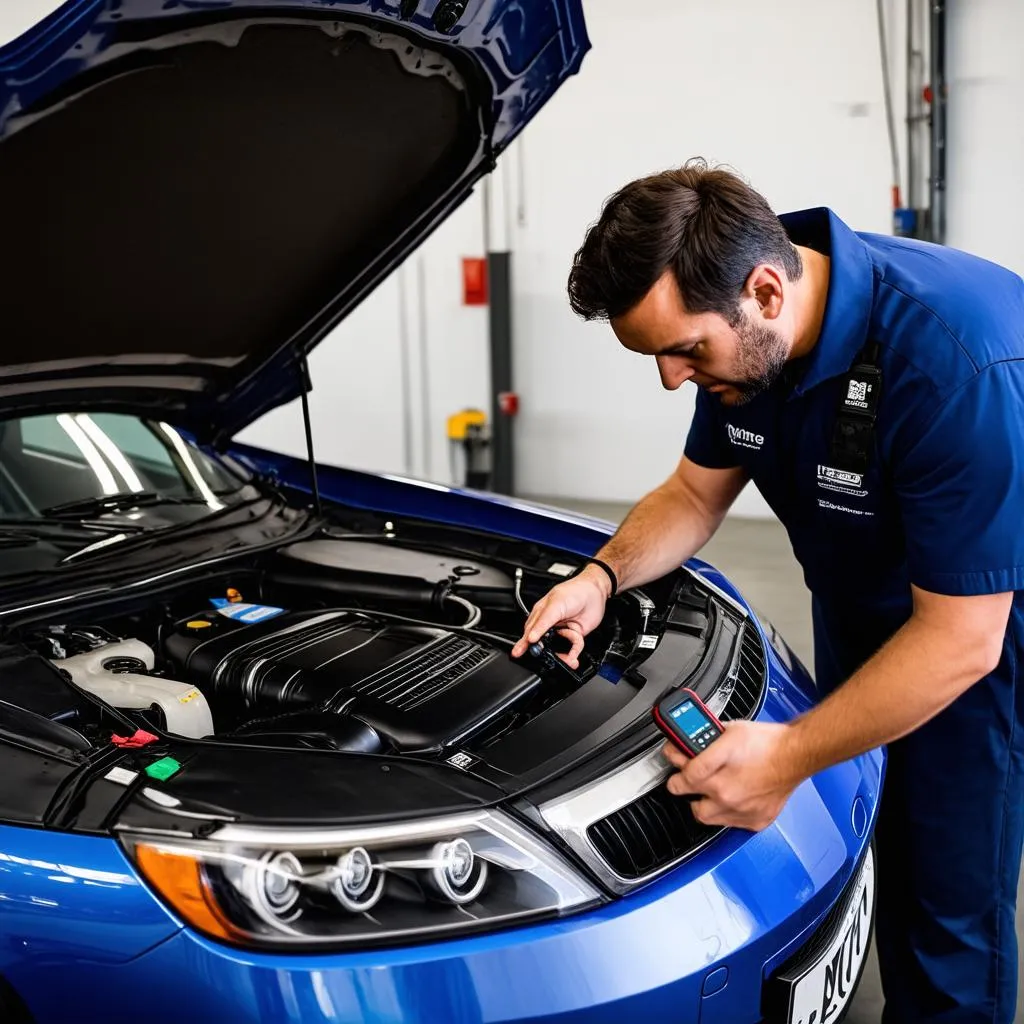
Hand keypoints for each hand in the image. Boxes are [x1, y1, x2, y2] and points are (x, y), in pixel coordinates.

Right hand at [510, 566, 611, 668]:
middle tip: (552, 660)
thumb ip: (542, 622)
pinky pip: (573, 648)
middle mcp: (550, 625)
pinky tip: (575, 653)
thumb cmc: (573, 591)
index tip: (518, 653)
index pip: (529, 632)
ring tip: (570, 658)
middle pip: (544, 645)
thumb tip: (530, 636)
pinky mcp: (575, 637)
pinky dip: (575, 650)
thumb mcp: (554, 605)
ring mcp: (563, 631)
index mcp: (540, 615)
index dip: (524, 644)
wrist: (596, 591)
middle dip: (548, 655)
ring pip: (559, 650)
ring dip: (565, 655)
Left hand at [662, 721, 801, 831]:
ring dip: (704, 804)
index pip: (682, 777)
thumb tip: (685, 742)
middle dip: (685, 789)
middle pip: (689, 802)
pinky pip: (730, 824)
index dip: (674, 766)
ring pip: (706, 817)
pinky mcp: (755, 821)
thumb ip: (703, 739)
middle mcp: (727, 795)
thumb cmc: (766, 742)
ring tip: (709, 790)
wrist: (796, 754)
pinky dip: (727, 813)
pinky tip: (731, 799)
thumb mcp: (728, 730)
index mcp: (717, 771)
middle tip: (689, 779)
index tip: (674, 761)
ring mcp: (741, 811)